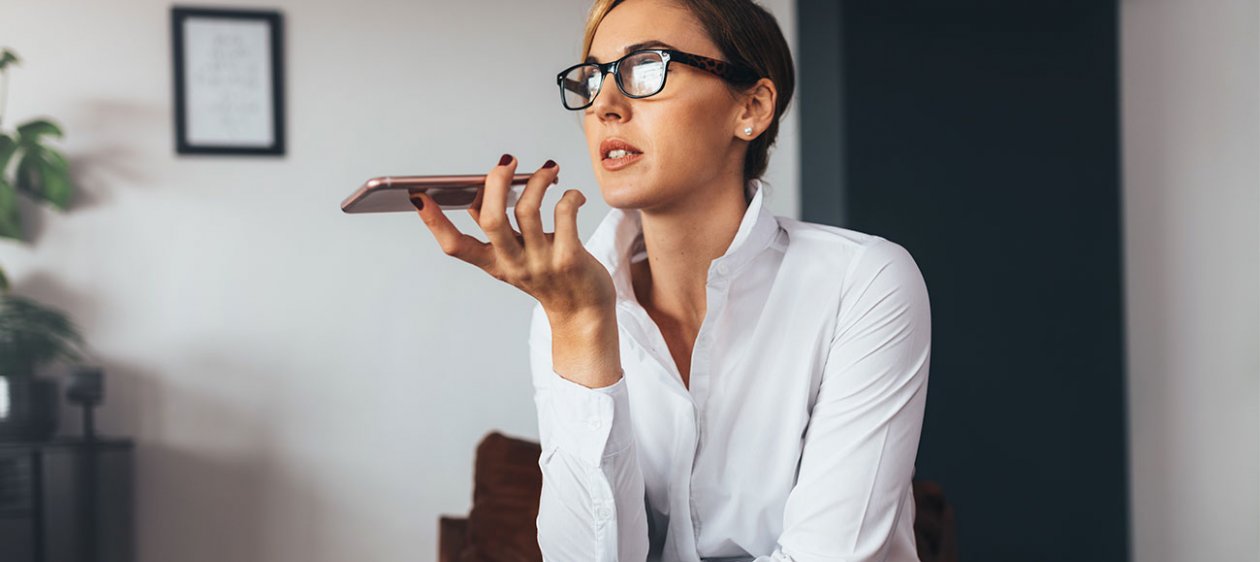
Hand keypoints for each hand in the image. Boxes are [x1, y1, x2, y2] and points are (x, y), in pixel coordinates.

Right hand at [410, 154, 616, 318]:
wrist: (584, 314)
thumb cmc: (550, 277)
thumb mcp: (515, 258)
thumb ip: (496, 229)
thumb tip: (482, 189)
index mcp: (494, 264)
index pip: (455, 246)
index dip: (435, 222)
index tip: (418, 197)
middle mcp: (513, 264)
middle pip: (491, 219)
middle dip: (495, 183)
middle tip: (507, 163)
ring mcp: (541, 263)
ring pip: (527, 210)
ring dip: (537, 181)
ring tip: (548, 171)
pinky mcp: (569, 258)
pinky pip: (564, 214)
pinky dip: (569, 197)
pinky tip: (573, 196)